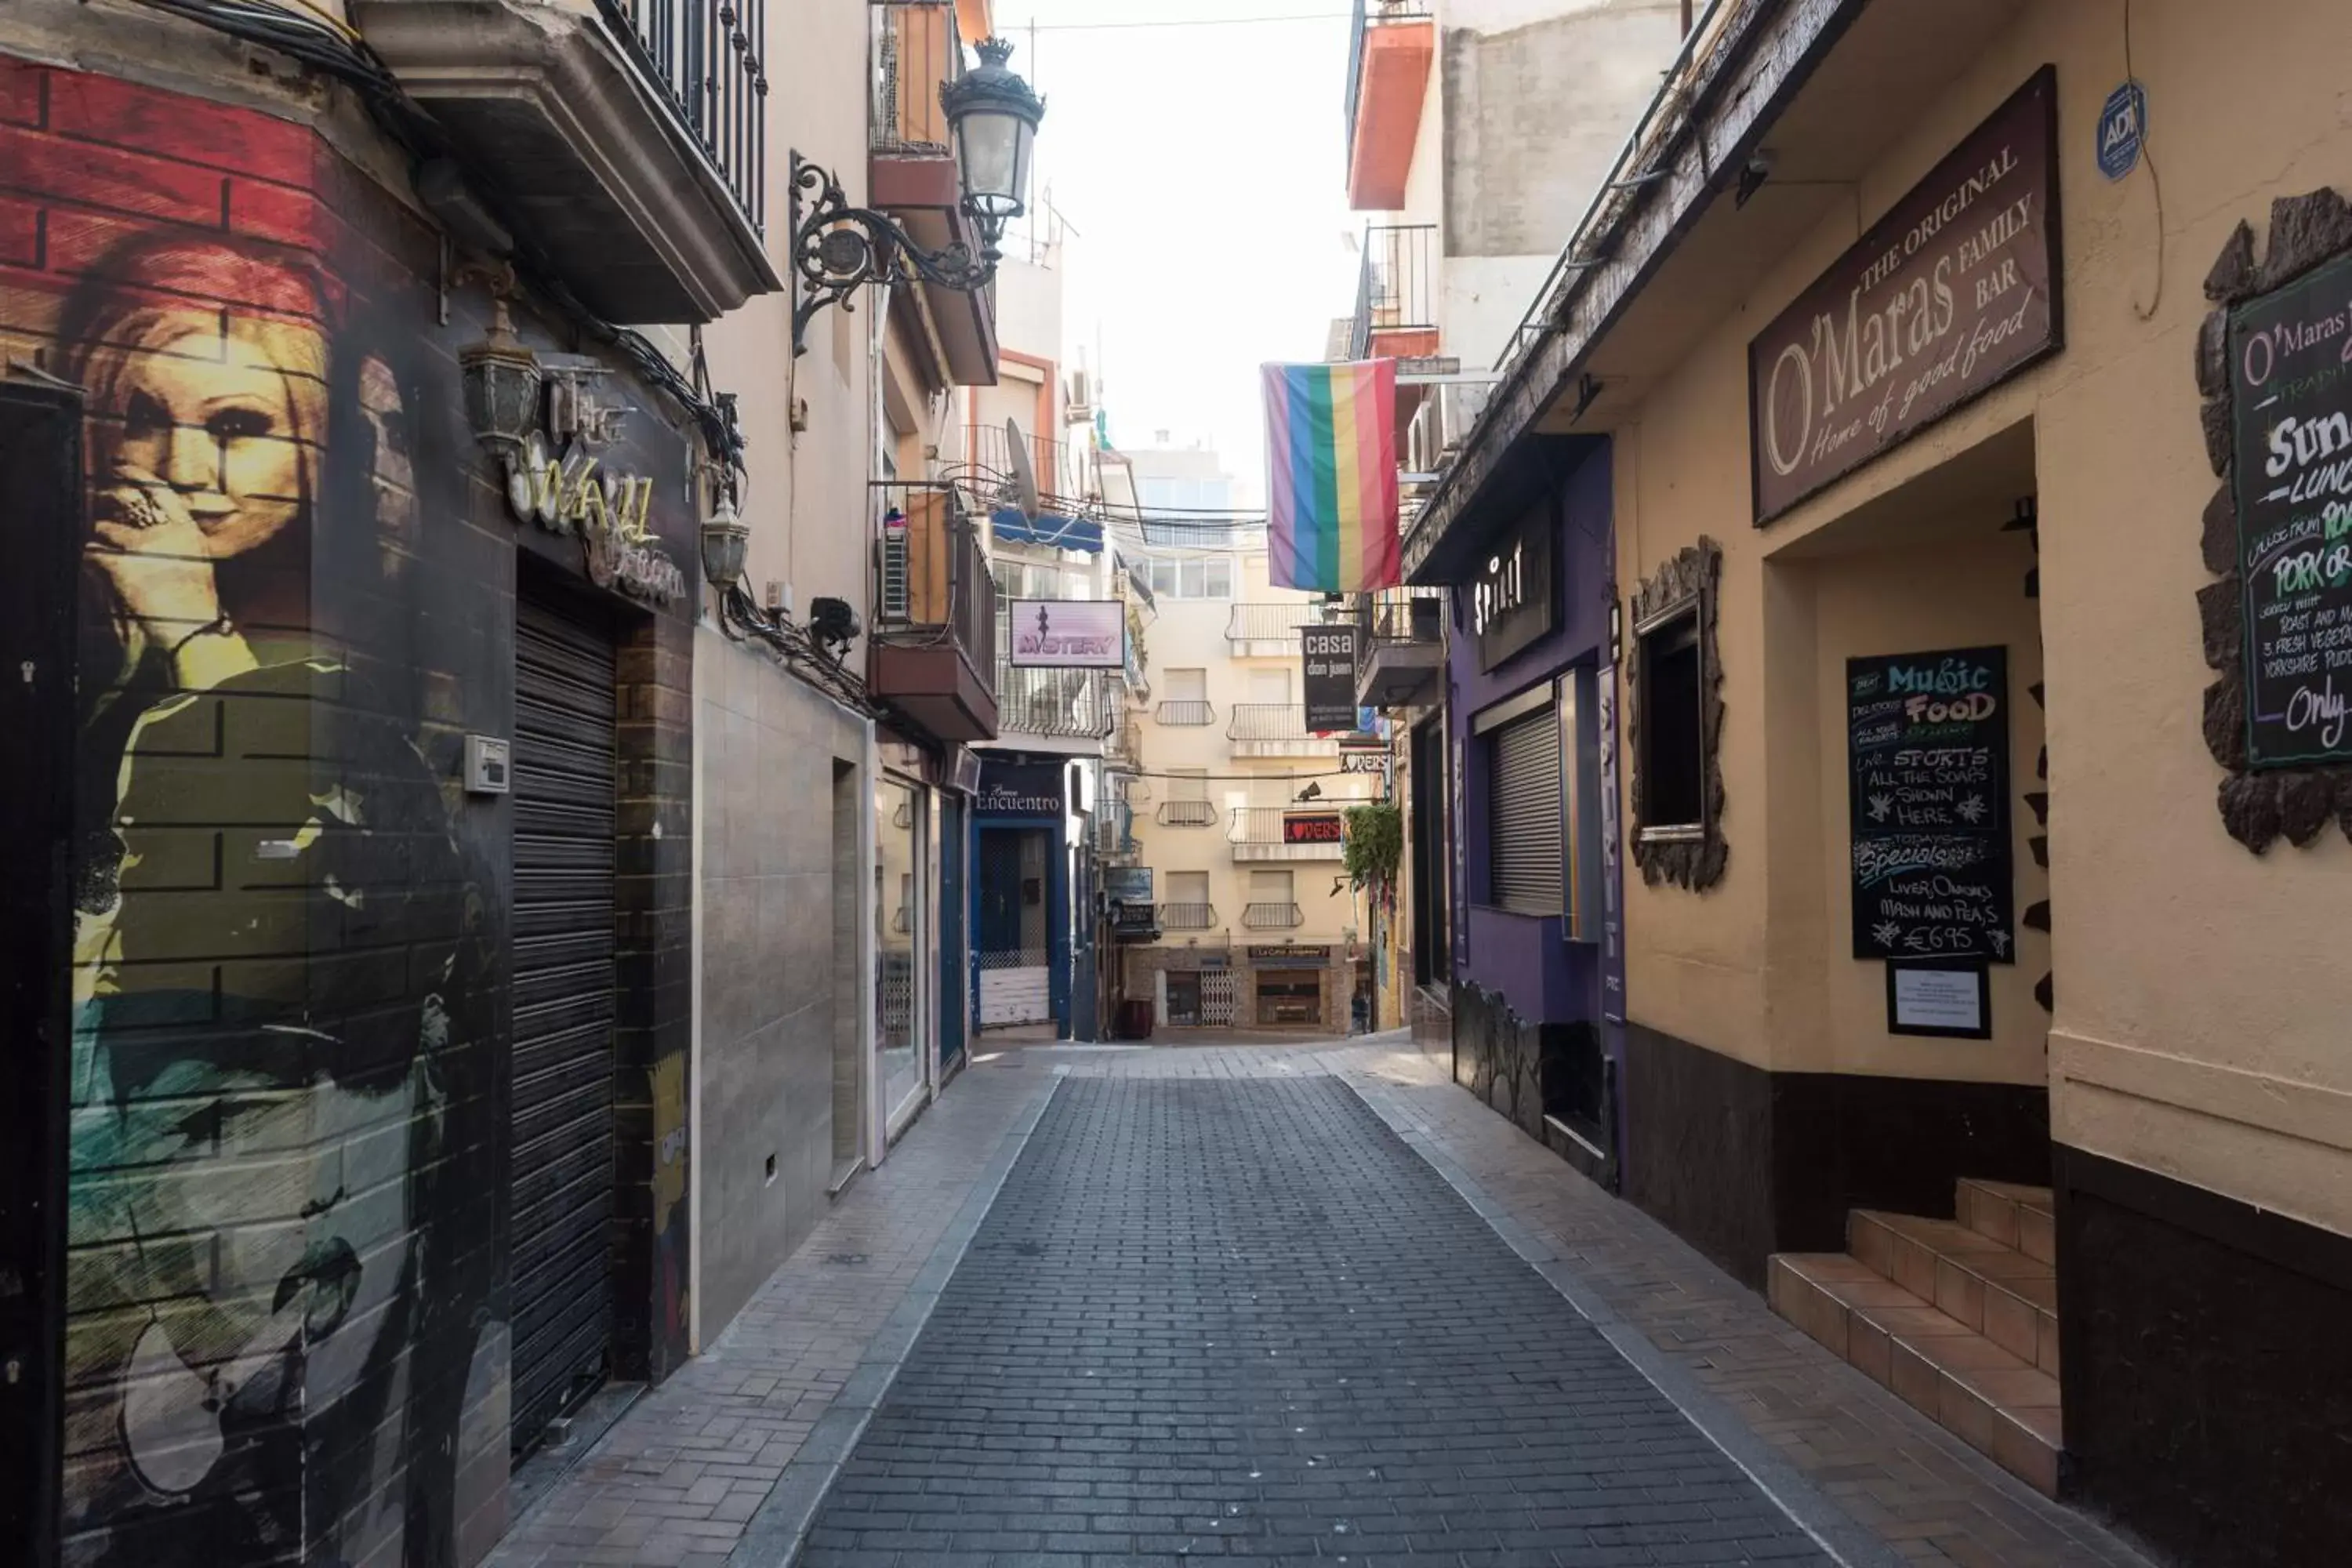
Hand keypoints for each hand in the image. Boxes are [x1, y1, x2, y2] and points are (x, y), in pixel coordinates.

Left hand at [88, 467, 224, 635]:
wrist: (190, 629)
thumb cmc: (194, 602)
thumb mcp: (196, 561)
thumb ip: (175, 537)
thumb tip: (144, 521)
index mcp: (188, 530)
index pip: (161, 491)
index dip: (138, 475)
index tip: (121, 467)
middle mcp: (165, 532)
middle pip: (127, 501)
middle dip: (109, 499)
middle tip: (98, 499)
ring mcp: (141, 546)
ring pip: (104, 528)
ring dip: (101, 540)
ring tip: (104, 552)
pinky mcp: (119, 562)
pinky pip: (93, 550)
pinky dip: (91, 559)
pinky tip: (96, 567)